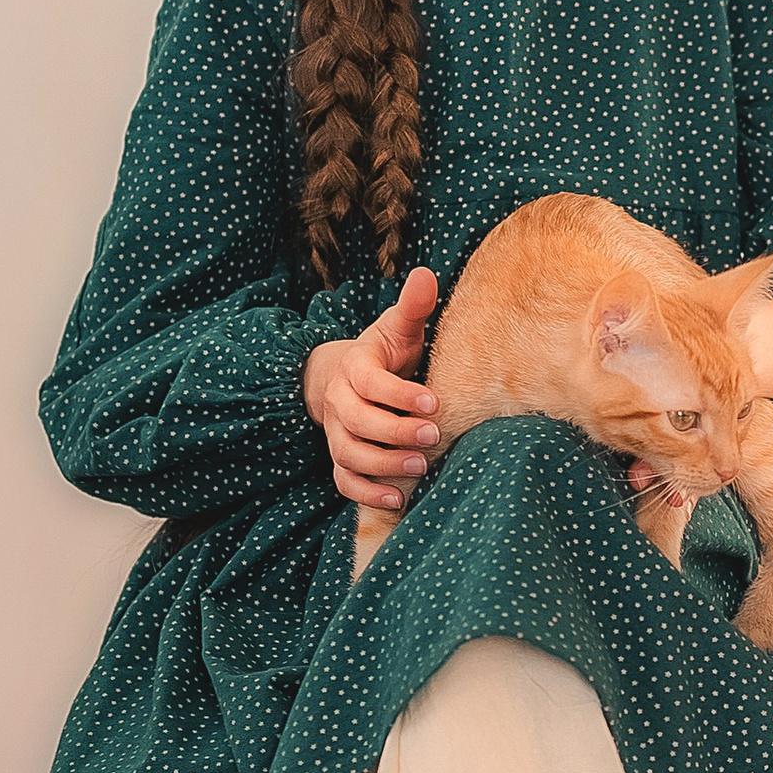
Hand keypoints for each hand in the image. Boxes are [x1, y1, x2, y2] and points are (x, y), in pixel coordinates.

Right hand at [303, 269, 439, 511]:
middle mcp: (341, 402)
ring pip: (349, 455)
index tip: (434, 402)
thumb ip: (413, 307)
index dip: (399, 395)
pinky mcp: (341, 458)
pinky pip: (343, 481)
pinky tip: (398, 499)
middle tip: (433, 437)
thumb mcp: (398, 328)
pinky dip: (366, 494)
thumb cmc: (384, 353)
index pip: (369, 382)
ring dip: (383, 466)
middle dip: (395, 433)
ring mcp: (338, 432)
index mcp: (355, 367)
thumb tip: (426, 274)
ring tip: (421, 467)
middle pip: (357, 423)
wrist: (348, 377)